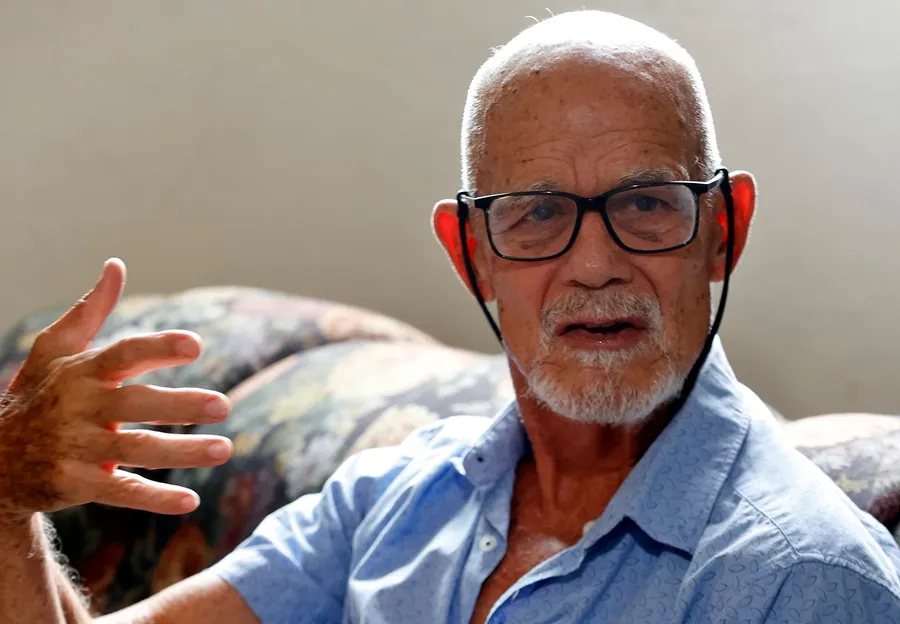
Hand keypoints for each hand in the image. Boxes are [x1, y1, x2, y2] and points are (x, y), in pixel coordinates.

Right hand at [0, 259, 233, 520]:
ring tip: (225, 449)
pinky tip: (191, 501)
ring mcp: (76, 447)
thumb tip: (116, 265)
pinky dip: (155, 498)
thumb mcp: (54, 349)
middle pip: (136, 405)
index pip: (124, 354)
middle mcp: (79, 408)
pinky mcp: (75, 483)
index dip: (158, 348)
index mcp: (82, 372)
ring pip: (137, 450)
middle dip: (180, 405)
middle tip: (223, 404)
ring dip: (183, 452)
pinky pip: (121, 491)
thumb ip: (91, 310)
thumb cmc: (36, 395)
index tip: (195, 345)